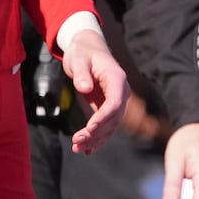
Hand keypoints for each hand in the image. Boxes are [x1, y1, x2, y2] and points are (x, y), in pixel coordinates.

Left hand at [59, 29, 127, 153]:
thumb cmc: (82, 53)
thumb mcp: (77, 59)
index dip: (103, 117)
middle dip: (97, 132)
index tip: (90, 128)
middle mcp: (120, 92)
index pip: (114, 103)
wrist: (87, 49)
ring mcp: (116, 101)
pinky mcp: (108, 107)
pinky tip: (87, 149)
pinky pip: (106, 125)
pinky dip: (97, 138)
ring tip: (79, 148)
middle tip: (78, 142)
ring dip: (96, 139)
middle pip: (113, 118)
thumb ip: (81, 73)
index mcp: (116, 79)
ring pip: (110, 125)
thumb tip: (85, 88)